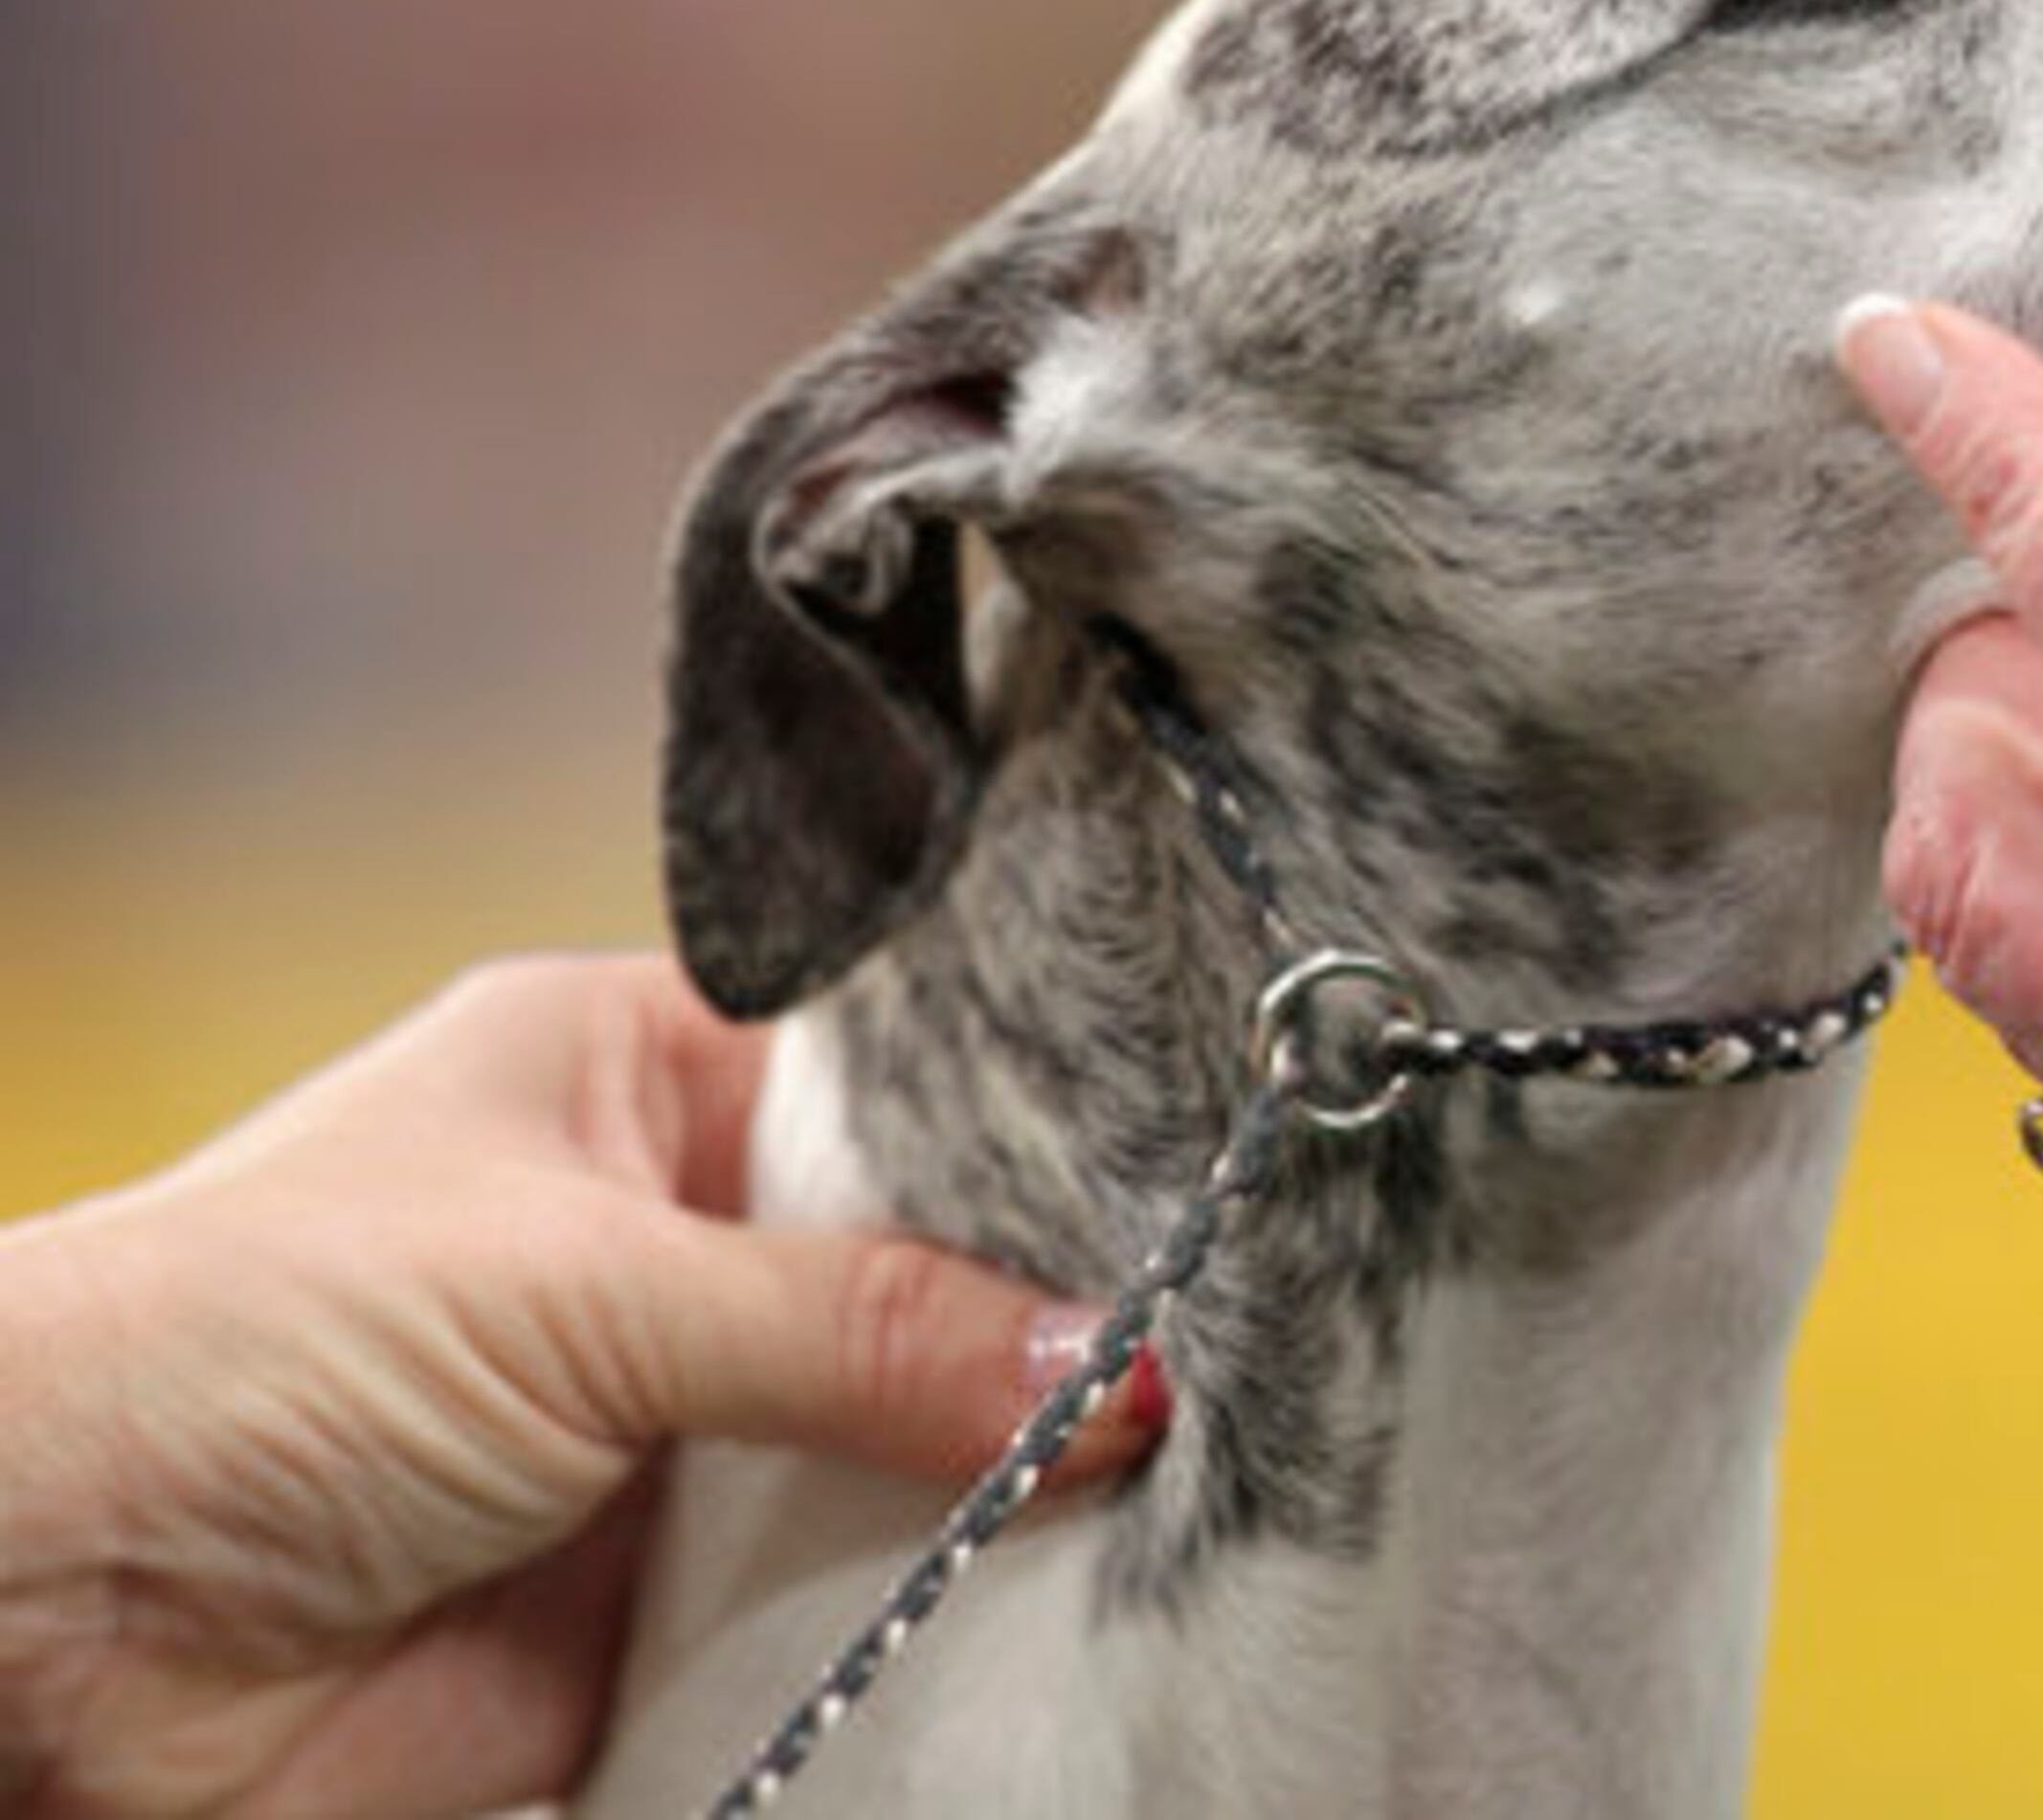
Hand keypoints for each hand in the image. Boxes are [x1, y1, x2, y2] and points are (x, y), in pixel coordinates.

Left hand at [0, 954, 1160, 1819]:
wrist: (35, 1621)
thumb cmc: (247, 1346)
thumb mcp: (584, 1283)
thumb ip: (859, 1328)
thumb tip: (1119, 1372)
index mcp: (640, 1082)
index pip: (903, 1082)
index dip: (1049, 1123)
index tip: (1214, 1164)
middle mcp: (675, 1249)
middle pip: (934, 1276)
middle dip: (1066, 1318)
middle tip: (1259, 1337)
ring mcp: (677, 1438)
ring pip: (912, 1447)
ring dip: (1016, 1479)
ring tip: (1218, 1473)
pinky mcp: (663, 1614)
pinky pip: (848, 1609)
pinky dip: (943, 1620)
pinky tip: (1082, 1601)